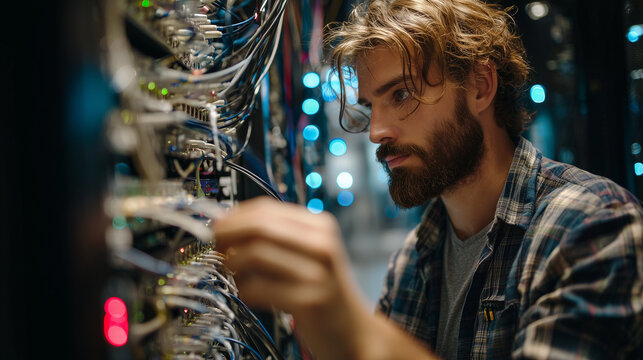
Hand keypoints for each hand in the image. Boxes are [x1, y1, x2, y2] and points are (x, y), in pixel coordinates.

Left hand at [214, 197, 367, 357]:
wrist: (353, 330)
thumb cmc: (323, 290)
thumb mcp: (309, 253)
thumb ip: (277, 237)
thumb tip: (227, 224)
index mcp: (321, 227)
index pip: (267, 209)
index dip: (235, 216)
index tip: (217, 225)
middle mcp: (322, 245)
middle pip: (259, 227)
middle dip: (228, 234)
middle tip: (214, 244)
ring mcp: (317, 274)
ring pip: (255, 255)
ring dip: (233, 263)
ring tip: (232, 272)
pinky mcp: (309, 301)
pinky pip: (259, 288)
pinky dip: (244, 290)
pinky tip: (247, 293)